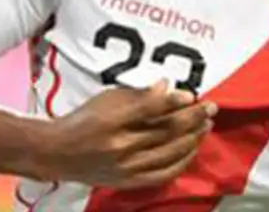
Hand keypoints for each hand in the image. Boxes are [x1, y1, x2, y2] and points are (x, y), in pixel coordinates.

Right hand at [34, 79, 216, 187]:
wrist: (58, 153)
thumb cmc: (84, 120)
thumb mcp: (107, 98)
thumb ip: (138, 95)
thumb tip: (168, 87)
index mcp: (111, 121)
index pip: (151, 109)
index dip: (174, 100)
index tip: (191, 94)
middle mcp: (120, 146)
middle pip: (165, 131)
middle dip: (193, 118)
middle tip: (211, 107)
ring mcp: (125, 168)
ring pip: (169, 153)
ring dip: (193, 138)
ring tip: (206, 125)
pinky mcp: (128, 182)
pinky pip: (164, 174)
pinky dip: (182, 161)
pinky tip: (193, 148)